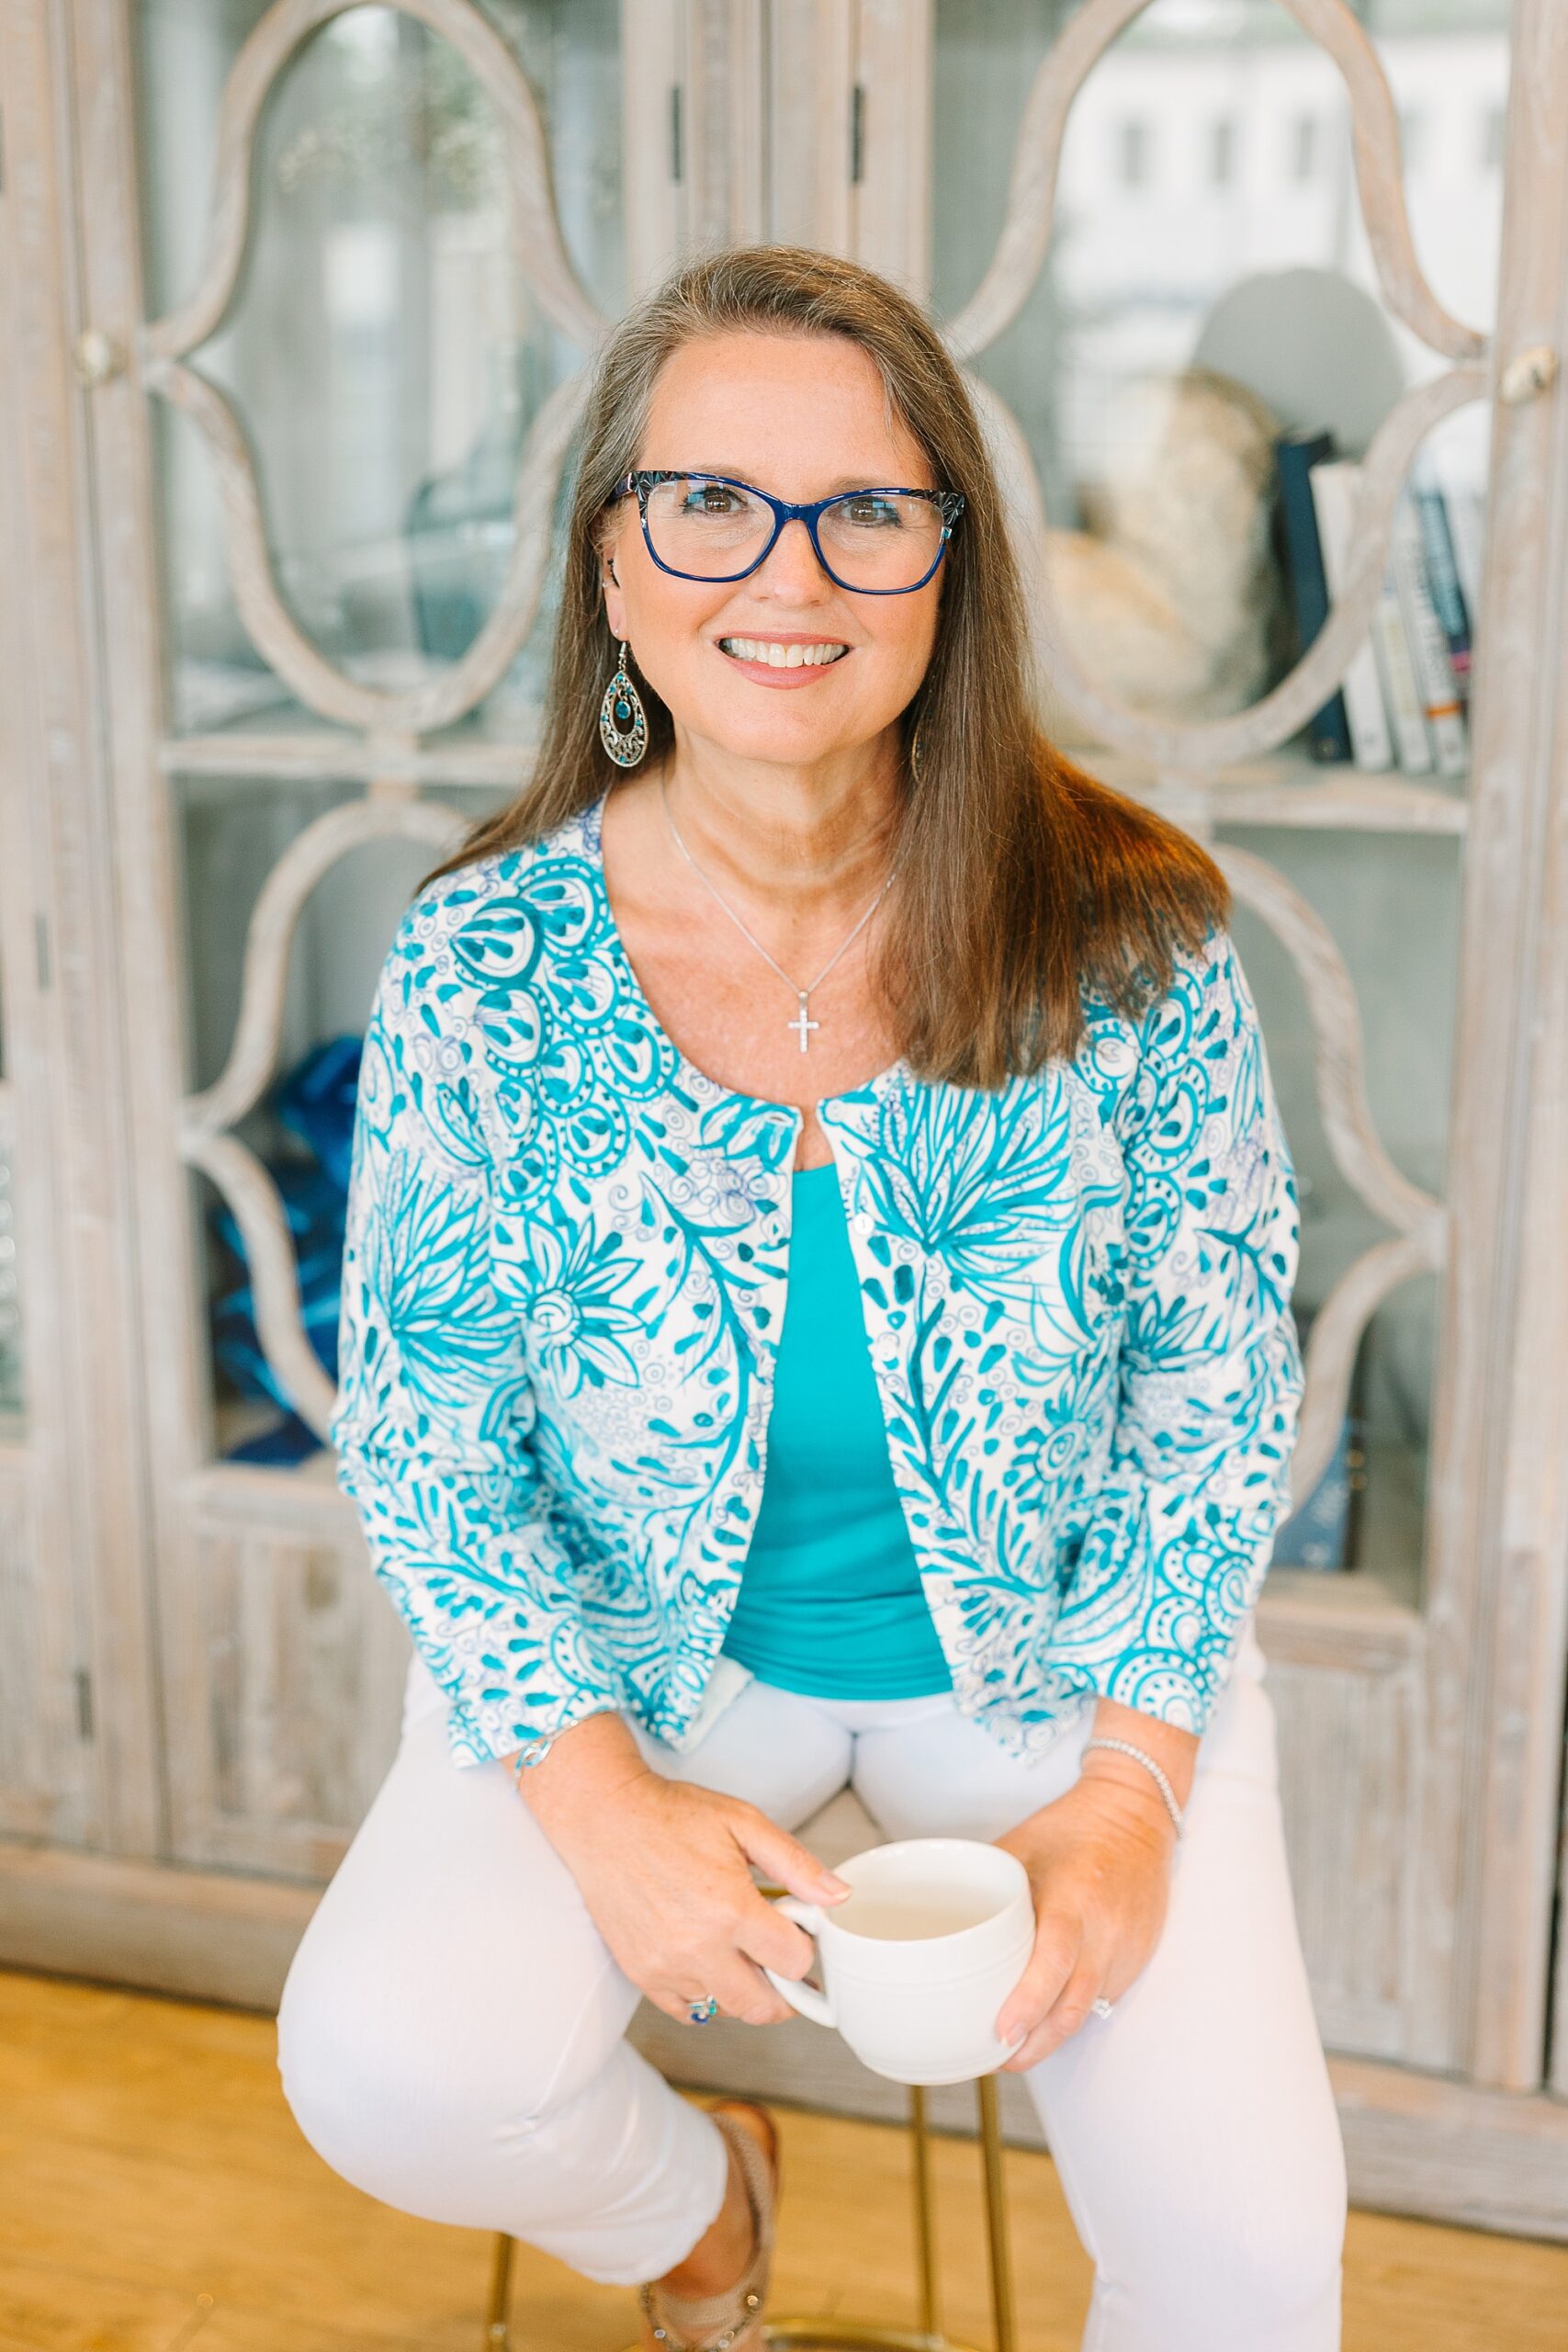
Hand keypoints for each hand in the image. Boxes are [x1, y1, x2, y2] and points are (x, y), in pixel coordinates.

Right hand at [516, 1717, 848, 2025]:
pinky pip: (688, 2010)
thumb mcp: (744, 1823)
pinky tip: (710, 1961)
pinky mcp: (642, 1975)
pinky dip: (707, 1995)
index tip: (799, 1930)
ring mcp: (666, 1967)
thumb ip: (795, 1864)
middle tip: (786, 1965)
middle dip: (787, 1990)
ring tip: (742, 1951)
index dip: (806, 1947)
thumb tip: (839, 1897)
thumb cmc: (673, 1816)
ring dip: (745, 1990)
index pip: (794, 1963)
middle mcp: (697, 1948)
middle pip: (764, 2006)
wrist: (605, 1819)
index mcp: (730, 1909)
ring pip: (726, 2010)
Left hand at [993, 1773, 1177, 2068]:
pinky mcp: (1136, 1961)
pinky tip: (1047, 2015)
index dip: (1028, 2003)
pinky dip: (1071, 2012)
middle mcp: (1105, 1933)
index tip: (1002, 2033)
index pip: (1054, 1963)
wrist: (1136, 1816)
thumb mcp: (1021, 1846)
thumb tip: (939, 1919)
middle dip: (1033, 2046)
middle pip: (1071, 2009)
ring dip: (1050, 2036)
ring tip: (1014, 2047)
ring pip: (1085, 2012)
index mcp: (1074, 1901)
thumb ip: (988, 1885)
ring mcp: (1125, 1952)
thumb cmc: (1073, 1828)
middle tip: (997, 2058)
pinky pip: (1100, 1998)